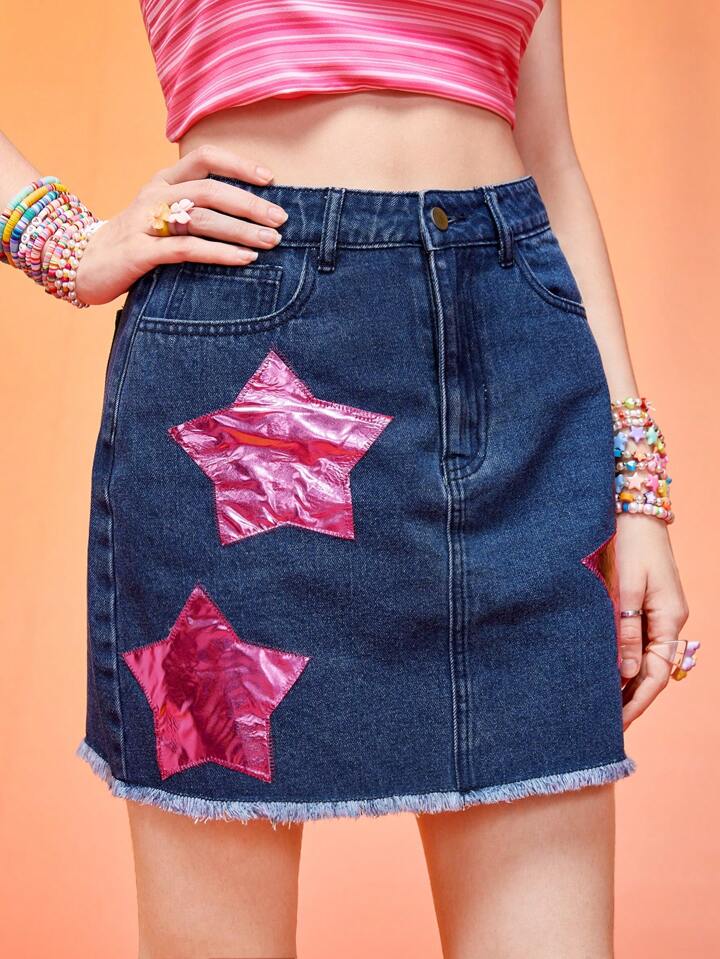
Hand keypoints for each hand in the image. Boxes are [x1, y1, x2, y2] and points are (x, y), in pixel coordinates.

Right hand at [74, 145, 288, 304]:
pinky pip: (188, 249)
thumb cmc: (134, 243)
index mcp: (162, 181)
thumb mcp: (162, 217)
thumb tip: (248, 216)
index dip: (239, 165)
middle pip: (210, 189)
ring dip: (242, 230)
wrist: (82, 265)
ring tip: (271, 242)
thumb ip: (194, 210)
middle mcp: (154, 195)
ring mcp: (146, 223)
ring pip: (202, 218)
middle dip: (250, 204)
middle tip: (280, 220)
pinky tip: (245, 259)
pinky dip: (221, 253)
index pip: (204, 157)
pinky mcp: (141, 252)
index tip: (271, 180)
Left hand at [615, 513, 689, 729]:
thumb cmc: (628, 544)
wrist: (632, 509)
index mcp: (670, 619)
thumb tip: (625, 674)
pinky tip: (605, 674)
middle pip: (652, 672)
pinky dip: (623, 662)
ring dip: (626, 684)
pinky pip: (637, 643)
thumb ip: (625, 631)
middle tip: (604, 728)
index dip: (638, 702)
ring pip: (644, 660)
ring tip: (602, 709)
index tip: (617, 725)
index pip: (656, 674)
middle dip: (632, 700)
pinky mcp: (644, 605)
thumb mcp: (625, 588)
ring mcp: (658, 613)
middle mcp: (669, 620)